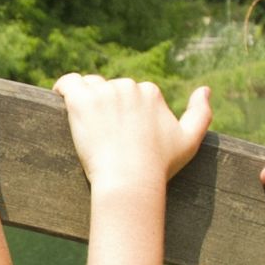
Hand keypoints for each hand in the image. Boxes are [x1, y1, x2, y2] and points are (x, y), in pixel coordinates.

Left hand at [54, 74, 210, 197]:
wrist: (130, 180)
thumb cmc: (160, 166)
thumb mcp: (190, 141)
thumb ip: (201, 113)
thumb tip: (205, 89)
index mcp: (151, 92)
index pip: (131, 93)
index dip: (123, 112)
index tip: (120, 132)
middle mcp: (128, 87)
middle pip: (109, 88)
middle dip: (106, 106)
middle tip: (104, 135)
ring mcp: (105, 92)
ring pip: (89, 87)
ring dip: (86, 100)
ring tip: (86, 125)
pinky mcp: (82, 101)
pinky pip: (67, 83)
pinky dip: (62, 88)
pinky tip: (59, 97)